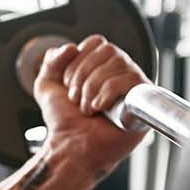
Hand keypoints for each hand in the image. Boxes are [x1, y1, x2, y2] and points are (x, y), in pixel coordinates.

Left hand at [32, 34, 147, 177]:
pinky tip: (99, 108)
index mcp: (102, 67)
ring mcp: (134, 87)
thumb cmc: (64, 122)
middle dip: (83, 74)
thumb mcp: (47, 85)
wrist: (71, 147)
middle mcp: (121, 74)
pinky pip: (130, 81)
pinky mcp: (143, 102)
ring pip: (119, 63)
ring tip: (87, 107)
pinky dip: (107, 93)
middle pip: (109, 50)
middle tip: (75, 98)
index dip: (80, 59)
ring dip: (92, 87)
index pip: (98, 42)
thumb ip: (52, 60)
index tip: (69, 82)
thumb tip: (72, 46)